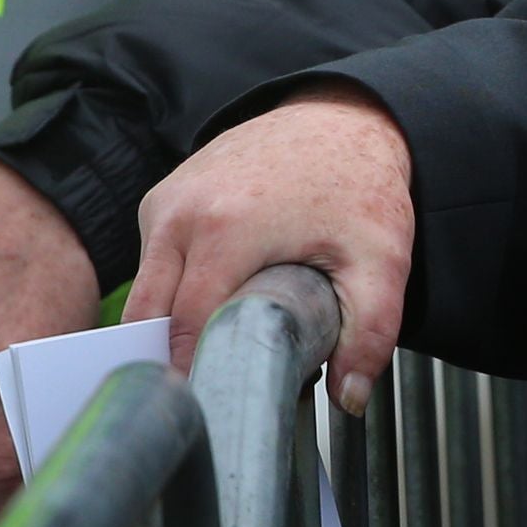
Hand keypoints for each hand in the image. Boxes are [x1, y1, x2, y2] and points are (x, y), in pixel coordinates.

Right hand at [130, 91, 415, 415]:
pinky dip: (169, 294)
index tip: (209, 409)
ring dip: (166, 330)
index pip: (185, 329)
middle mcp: (180, 214)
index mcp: (225, 231)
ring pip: (144, 294)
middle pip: (150, 318)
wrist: (341, 117)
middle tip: (203, 395)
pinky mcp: (160, 199)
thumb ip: (370, 331)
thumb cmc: (360, 186)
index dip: (195, 374)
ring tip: (208, 356)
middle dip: (168, 362)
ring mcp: (164, 202)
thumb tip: (347, 400)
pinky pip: (150, 265)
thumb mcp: (382, 260)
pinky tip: (207, 308)